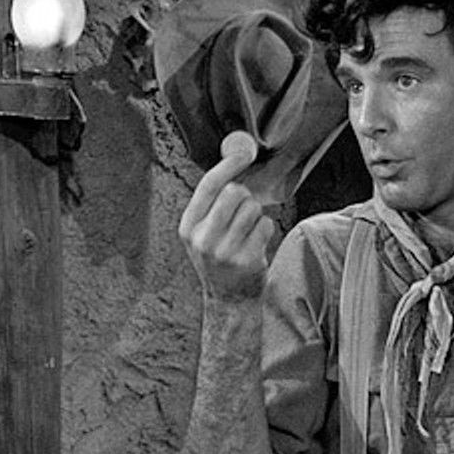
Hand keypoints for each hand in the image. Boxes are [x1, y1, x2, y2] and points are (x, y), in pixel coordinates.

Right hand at [178, 132, 274, 299]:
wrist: (229, 301)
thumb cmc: (219, 260)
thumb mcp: (203, 234)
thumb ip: (212, 203)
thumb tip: (234, 156)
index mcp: (188, 227)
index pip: (208, 186)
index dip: (228, 165)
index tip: (243, 152)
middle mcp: (203, 239)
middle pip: (234, 192)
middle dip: (244, 197)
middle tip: (242, 214)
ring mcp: (225, 251)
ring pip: (252, 208)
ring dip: (256, 216)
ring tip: (247, 233)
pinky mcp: (247, 260)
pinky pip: (265, 225)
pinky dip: (265, 230)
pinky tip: (255, 245)